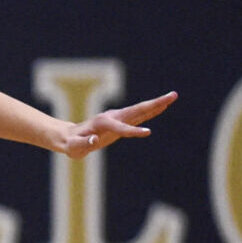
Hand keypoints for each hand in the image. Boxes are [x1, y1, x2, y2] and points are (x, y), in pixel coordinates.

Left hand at [63, 91, 177, 158]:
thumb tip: (94, 139)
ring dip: (156, 105)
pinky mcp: (121, 122)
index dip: (133, 131)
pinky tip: (161, 107)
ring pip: (140, 111)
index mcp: (103, 123)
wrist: (69, 137)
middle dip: (155, 104)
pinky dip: (151, 111)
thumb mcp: (73, 146)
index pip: (121, 127)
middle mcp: (112, 117)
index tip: (147, 132)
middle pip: (137, 110)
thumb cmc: (71, 143)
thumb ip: (83, 143)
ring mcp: (118, 118)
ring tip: (172, 98)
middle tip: (172, 96)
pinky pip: (139, 115)